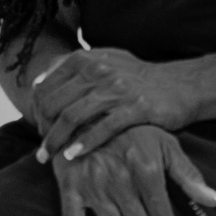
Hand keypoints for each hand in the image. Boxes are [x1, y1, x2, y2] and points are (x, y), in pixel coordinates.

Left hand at [29, 44, 204, 154]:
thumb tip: (39, 81)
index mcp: (86, 58)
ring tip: (49, 158)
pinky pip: (102, 129)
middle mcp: (98, 69)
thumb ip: (73, 68)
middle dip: (43, 130)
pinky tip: (73, 156)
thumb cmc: (138, 78)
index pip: (46, 86)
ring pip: (72, 117)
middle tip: (42, 150)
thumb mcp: (105, 60)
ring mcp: (116, 89)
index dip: (36, 111)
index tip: (38, 130)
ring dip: (56, 141)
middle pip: (54, 103)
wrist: (180, 85)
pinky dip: (83, 144)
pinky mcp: (135, 108)